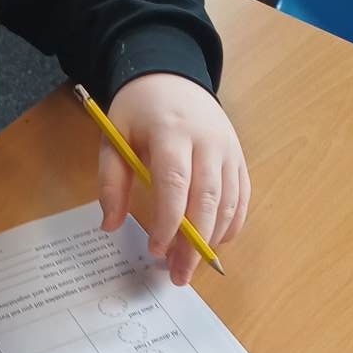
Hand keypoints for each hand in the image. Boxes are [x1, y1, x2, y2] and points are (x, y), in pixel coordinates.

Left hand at [102, 73, 249, 283]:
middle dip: (194, 242)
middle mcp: (208, 142)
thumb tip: (110, 223)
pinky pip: (242, 197)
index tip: (156, 249)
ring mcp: (228, 150)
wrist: (173, 77)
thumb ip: (111, 180)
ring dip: (212, 239)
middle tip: (178, 275)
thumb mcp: (115, 136)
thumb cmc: (140, 111)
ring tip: (192, 266)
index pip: (176, 183)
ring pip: (229, 202)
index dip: (169, 221)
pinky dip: (231, 225)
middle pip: (208, 199)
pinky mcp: (239, 158)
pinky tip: (214, 243)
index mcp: (173, 132)